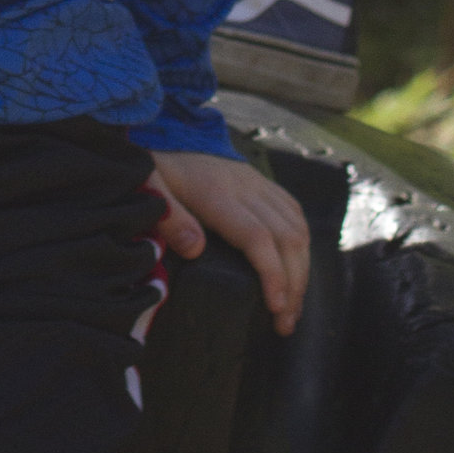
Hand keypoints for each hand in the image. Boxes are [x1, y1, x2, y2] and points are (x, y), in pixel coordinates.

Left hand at [145, 148, 310, 336]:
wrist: (169, 129)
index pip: (257, 237)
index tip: (276, 307)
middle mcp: (245, 188)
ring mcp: (257, 184)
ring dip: (302, 270)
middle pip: (286, 238)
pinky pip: (293, 212)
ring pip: (296, 228)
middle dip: (293, 284)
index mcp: (217, 194)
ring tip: (293, 307)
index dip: (272, 274)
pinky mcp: (262, 182)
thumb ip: (170, 218)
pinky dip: (302, 243)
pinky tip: (297, 268)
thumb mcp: (151, 187)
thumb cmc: (159, 167)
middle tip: (286, 323)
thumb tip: (196, 250)